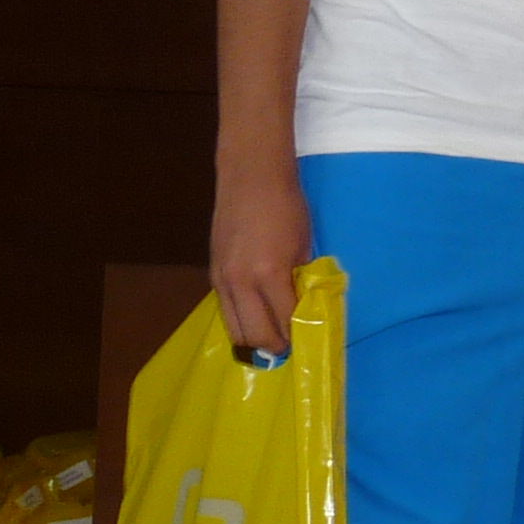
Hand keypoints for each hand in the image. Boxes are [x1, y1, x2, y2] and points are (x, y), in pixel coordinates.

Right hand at [210, 162, 313, 358]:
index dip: (298, 336)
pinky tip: (256, 317)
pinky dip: (242, 319)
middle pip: (253, 335)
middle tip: (291, 347)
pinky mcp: (213, 273)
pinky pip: (225, 309)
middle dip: (275, 346)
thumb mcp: (304, 246)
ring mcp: (222, 279)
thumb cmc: (286, 207)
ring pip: (234, 328)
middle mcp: (240, 283)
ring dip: (254, 339)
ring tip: (273, 338)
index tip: (310, 343)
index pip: (284, 321)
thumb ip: (300, 280)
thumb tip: (303, 308)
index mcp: (269, 274)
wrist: (251, 177)